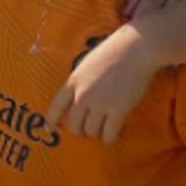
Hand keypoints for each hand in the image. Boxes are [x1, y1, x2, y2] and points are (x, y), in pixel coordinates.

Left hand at [48, 24, 160, 141]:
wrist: (136, 48)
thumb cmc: (114, 52)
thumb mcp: (87, 65)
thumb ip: (80, 83)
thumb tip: (77, 101)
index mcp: (73, 81)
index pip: (55, 107)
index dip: (52, 120)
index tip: (50, 128)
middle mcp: (82, 95)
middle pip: (74, 125)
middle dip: (81, 129)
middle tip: (90, 127)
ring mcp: (99, 104)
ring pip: (91, 132)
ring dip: (97, 132)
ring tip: (105, 125)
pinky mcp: (118, 111)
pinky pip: (108, 135)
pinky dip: (110, 137)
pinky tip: (115, 131)